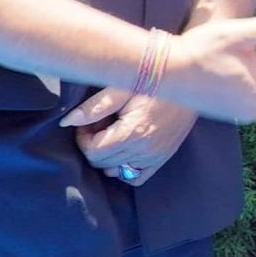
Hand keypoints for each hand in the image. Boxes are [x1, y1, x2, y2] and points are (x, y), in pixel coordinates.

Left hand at [62, 86, 198, 186]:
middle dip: (94, 144)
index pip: (93, 151)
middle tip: (101, 124)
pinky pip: (137, 177)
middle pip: (102, 163)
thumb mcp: (121, 87)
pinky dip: (125, 169)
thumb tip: (67, 122)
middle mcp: (145, 150)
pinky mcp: (164, 157)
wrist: (188, 80)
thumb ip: (94, 107)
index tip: (88, 122)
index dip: (83, 137)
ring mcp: (156, 156)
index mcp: (132, 133)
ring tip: (114, 133)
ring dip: (108, 156)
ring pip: (116, 171)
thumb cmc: (154, 79)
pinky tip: (125, 150)